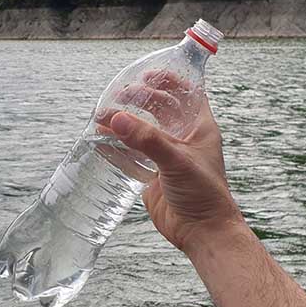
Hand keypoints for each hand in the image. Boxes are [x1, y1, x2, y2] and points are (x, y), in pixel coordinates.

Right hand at [102, 72, 243, 253]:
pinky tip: (103, 140)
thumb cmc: (202, 194)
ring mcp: (168, 156)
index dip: (170, 80)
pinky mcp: (154, 173)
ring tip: (104, 116)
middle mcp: (184, 138)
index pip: (188, 93)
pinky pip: (134, 153)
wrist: (201, 232)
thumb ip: (147, 139)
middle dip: (140, 99)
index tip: (147, 74)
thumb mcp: (177, 161)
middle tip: (118, 95)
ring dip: (126, 122)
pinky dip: (119, 144)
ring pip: (145, 130)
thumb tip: (116, 118)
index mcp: (200, 127)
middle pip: (161, 108)